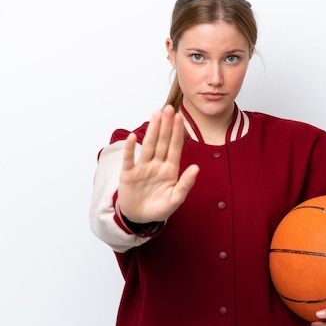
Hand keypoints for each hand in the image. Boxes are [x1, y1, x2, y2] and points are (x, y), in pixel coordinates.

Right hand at [117, 105, 199, 222]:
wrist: (140, 218)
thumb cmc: (159, 208)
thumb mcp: (176, 199)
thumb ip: (185, 184)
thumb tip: (196, 168)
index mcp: (170, 169)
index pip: (175, 147)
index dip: (178, 132)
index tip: (180, 117)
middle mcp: (157, 164)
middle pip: (162, 141)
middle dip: (166, 125)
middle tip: (169, 108)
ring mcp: (142, 168)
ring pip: (148, 146)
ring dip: (152, 130)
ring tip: (156, 115)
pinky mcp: (128, 174)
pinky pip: (130, 160)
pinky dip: (131, 149)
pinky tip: (133, 138)